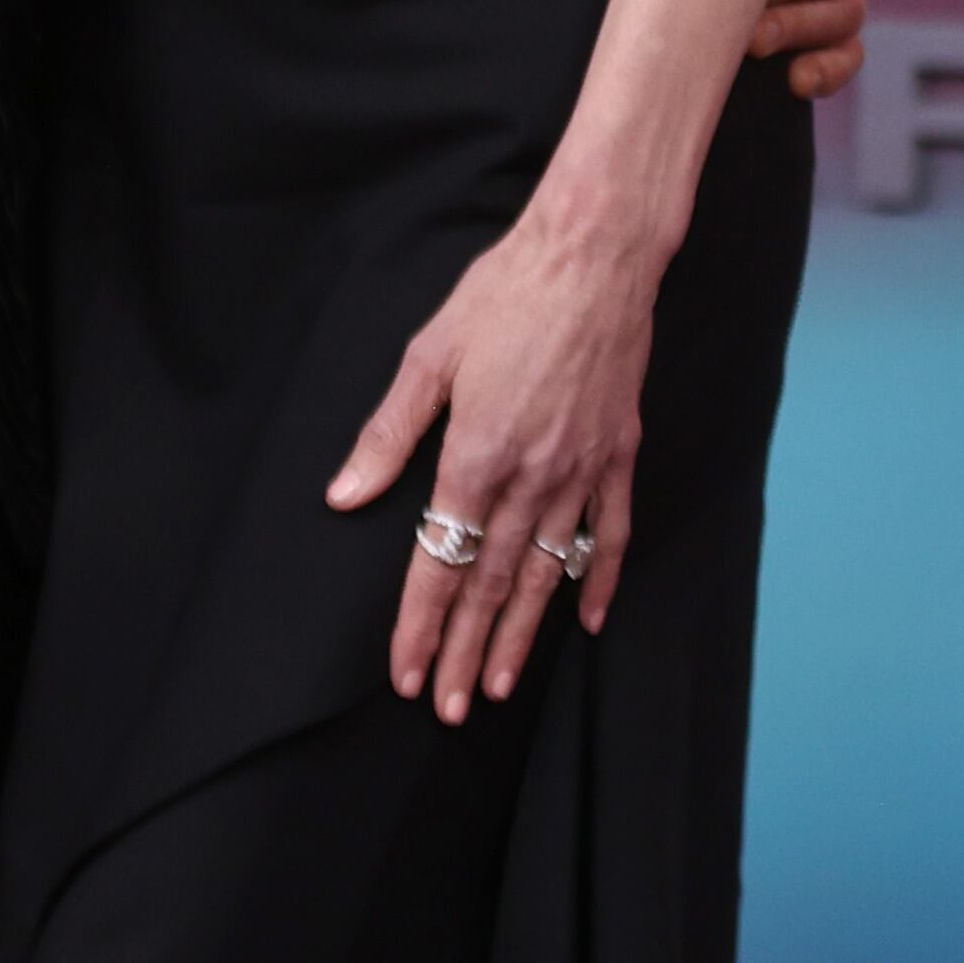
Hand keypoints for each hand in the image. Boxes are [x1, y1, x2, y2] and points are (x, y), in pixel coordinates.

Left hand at [321, 209, 658, 723]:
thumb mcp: (431, 355)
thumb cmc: (505, 293)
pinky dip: (600, 582)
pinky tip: (587, 622)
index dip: (419, 623)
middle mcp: (532, 477)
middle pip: (491, 584)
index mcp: (477, 455)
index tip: (404, 674)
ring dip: (520, 635)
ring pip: (547, 573)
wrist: (595, 254)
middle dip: (462, 650)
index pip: (440, 561)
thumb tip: (344, 496)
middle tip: (446, 708)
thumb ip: (389, 434)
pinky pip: (610, 534)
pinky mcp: (619, 454)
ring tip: (495, 686)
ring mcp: (582, 471)